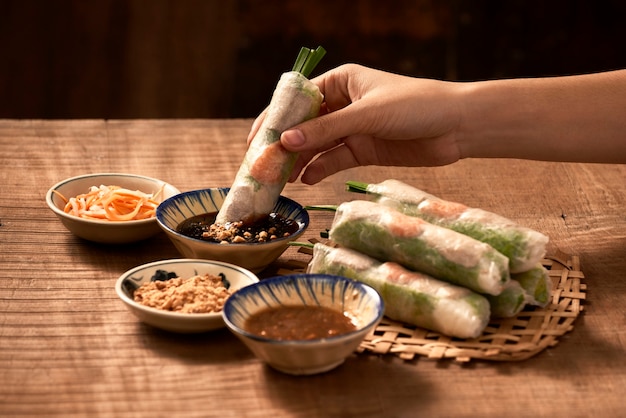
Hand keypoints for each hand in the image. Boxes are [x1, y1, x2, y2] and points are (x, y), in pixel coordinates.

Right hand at [248, 64, 463, 183]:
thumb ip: (325, 129)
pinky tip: (305, 180)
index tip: (258, 138)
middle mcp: (342, 104)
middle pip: (304, 125)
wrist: (457, 127)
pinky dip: (319, 169)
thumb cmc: (415, 106)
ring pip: (317, 145)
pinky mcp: (363, 150)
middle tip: (263, 164)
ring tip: (280, 178)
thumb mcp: (367, 114)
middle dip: (284, 143)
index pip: (299, 99)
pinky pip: (333, 160)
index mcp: (340, 82)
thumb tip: (284, 142)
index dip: (276, 118)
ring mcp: (352, 129)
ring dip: (299, 160)